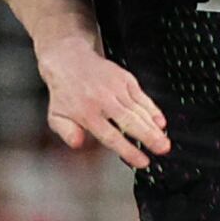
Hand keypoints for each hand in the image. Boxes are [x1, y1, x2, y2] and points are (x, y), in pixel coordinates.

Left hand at [37, 42, 169, 170]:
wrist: (68, 59)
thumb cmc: (64, 92)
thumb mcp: (55, 116)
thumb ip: (67, 133)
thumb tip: (77, 143)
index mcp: (87, 113)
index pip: (111, 135)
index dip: (128, 149)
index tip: (141, 161)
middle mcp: (103, 100)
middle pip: (129, 121)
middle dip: (148, 137)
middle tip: (162, 149)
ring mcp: (116, 88)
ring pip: (138, 110)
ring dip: (153, 126)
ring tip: (164, 141)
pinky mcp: (125, 79)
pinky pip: (142, 96)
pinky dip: (152, 109)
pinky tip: (160, 121)